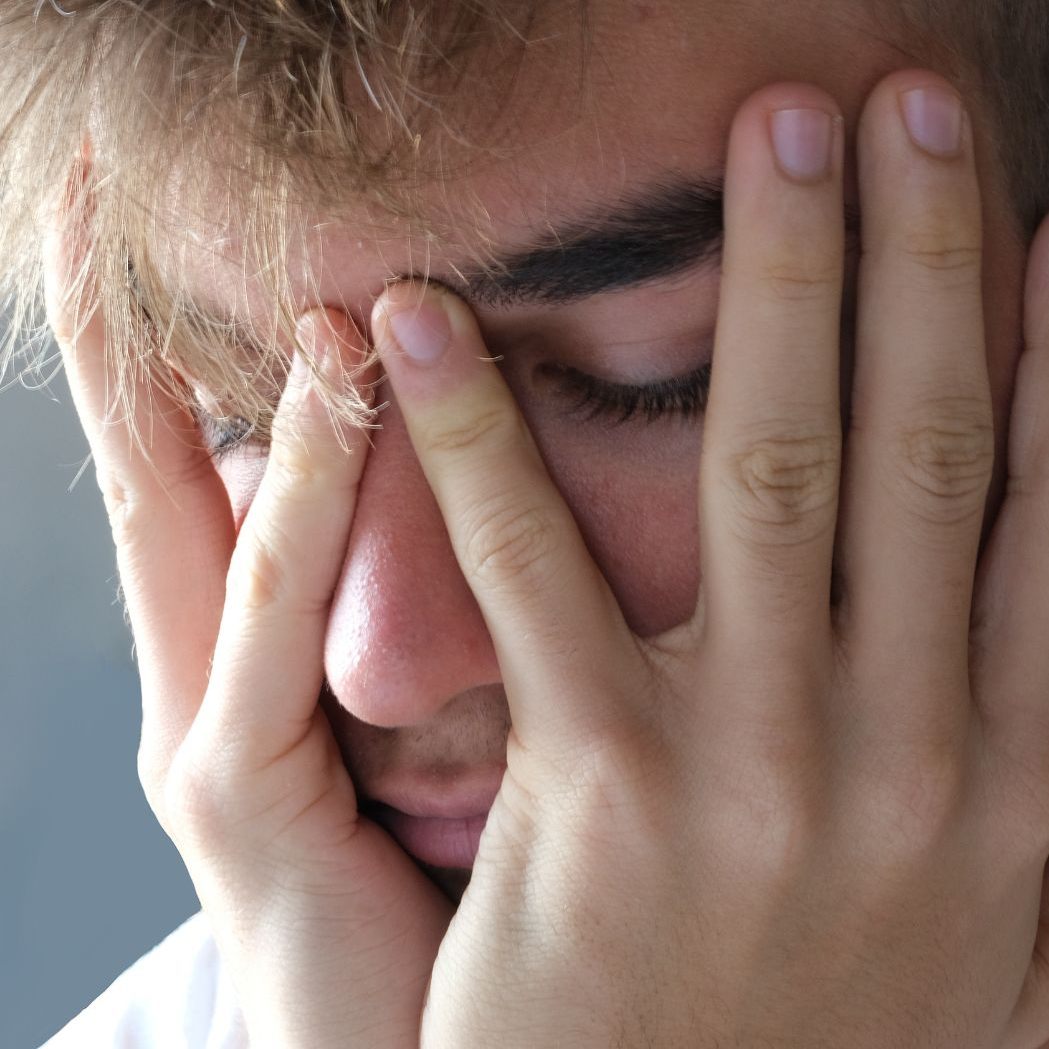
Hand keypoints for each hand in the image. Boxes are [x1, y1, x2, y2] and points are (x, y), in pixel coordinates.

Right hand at [43, 240, 452, 1045]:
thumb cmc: (415, 894)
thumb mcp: (405, 737)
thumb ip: (403, 629)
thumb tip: (456, 499)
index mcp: (241, 667)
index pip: (196, 482)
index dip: (159, 358)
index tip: (146, 237)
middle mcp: (203, 688)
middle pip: (155, 478)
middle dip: (114, 338)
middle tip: (94, 193)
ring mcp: (205, 744)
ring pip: (209, 525)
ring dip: (237, 379)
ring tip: (228, 242)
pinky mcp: (242, 805)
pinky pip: (276, 620)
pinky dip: (306, 496)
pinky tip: (338, 384)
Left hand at [373, 71, 1048, 1046]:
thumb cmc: (827, 1029)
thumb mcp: (969, 908)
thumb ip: (1001, 752)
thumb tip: (1022, 591)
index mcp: (1009, 778)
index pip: (1038, 511)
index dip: (1040, 347)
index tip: (1017, 209)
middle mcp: (911, 754)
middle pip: (919, 447)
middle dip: (915, 258)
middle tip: (887, 105)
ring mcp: (759, 773)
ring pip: (771, 477)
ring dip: (771, 288)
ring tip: (766, 132)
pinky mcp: (607, 801)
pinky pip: (537, 576)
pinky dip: (477, 435)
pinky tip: (422, 324)